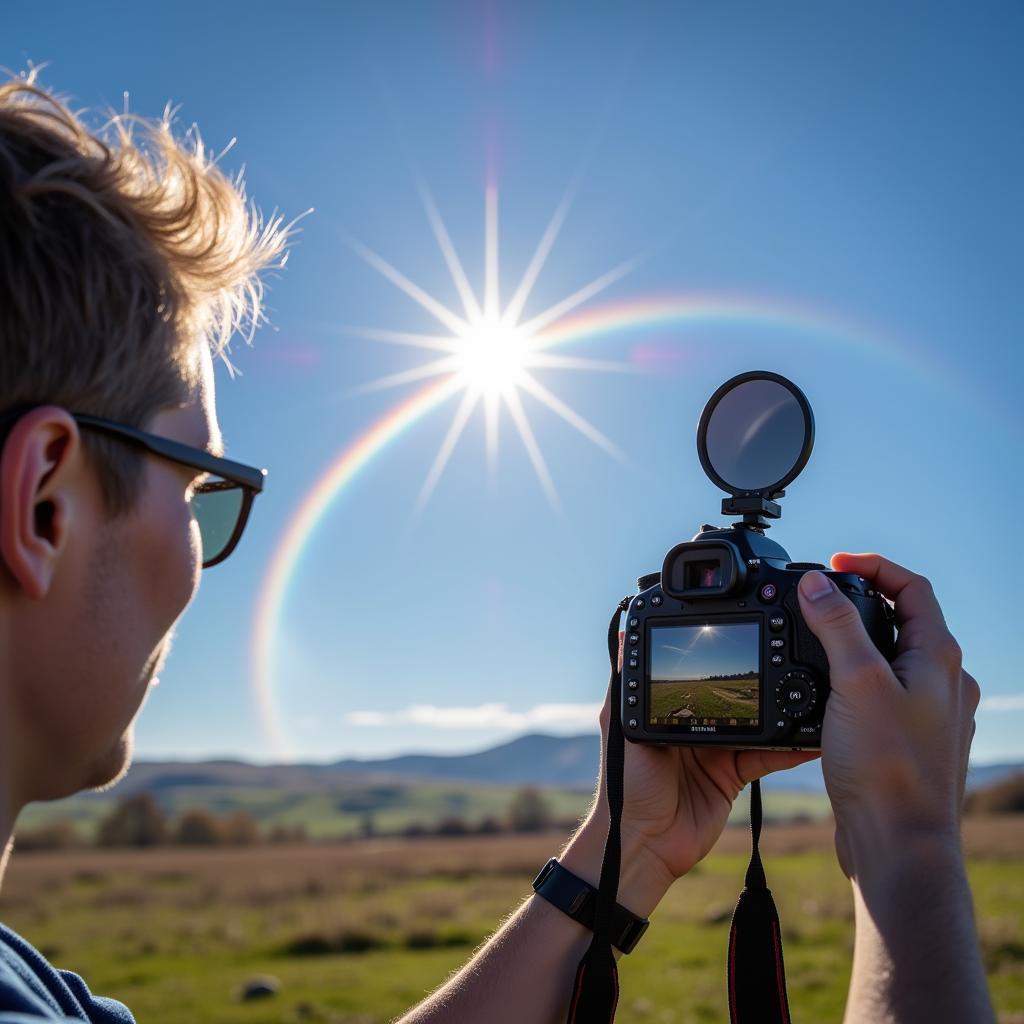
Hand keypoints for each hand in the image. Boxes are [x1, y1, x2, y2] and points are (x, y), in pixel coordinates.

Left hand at [590, 636, 817, 887]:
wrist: (645, 844)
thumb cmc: (625, 785)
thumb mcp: (622, 726)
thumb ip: (627, 683)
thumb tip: (623, 631)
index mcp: (665, 709)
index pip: (694, 676)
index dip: (713, 659)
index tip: (739, 632)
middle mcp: (692, 725)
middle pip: (729, 696)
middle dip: (753, 680)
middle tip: (783, 652)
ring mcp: (716, 749)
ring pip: (753, 721)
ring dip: (774, 708)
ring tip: (801, 685)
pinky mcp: (734, 775)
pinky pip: (766, 755)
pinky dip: (787, 746)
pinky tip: (808, 732)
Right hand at [797, 553, 979, 876]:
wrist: (899, 844)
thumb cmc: (888, 767)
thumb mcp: (855, 681)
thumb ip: (836, 625)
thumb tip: (817, 584)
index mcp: (939, 658)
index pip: (912, 588)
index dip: (873, 567)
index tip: (833, 563)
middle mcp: (943, 682)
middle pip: (903, 621)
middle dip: (859, 603)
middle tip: (818, 602)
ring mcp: (930, 713)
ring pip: (892, 659)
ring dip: (855, 643)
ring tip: (814, 645)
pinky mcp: (910, 741)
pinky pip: (884, 693)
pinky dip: (854, 680)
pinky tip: (825, 696)